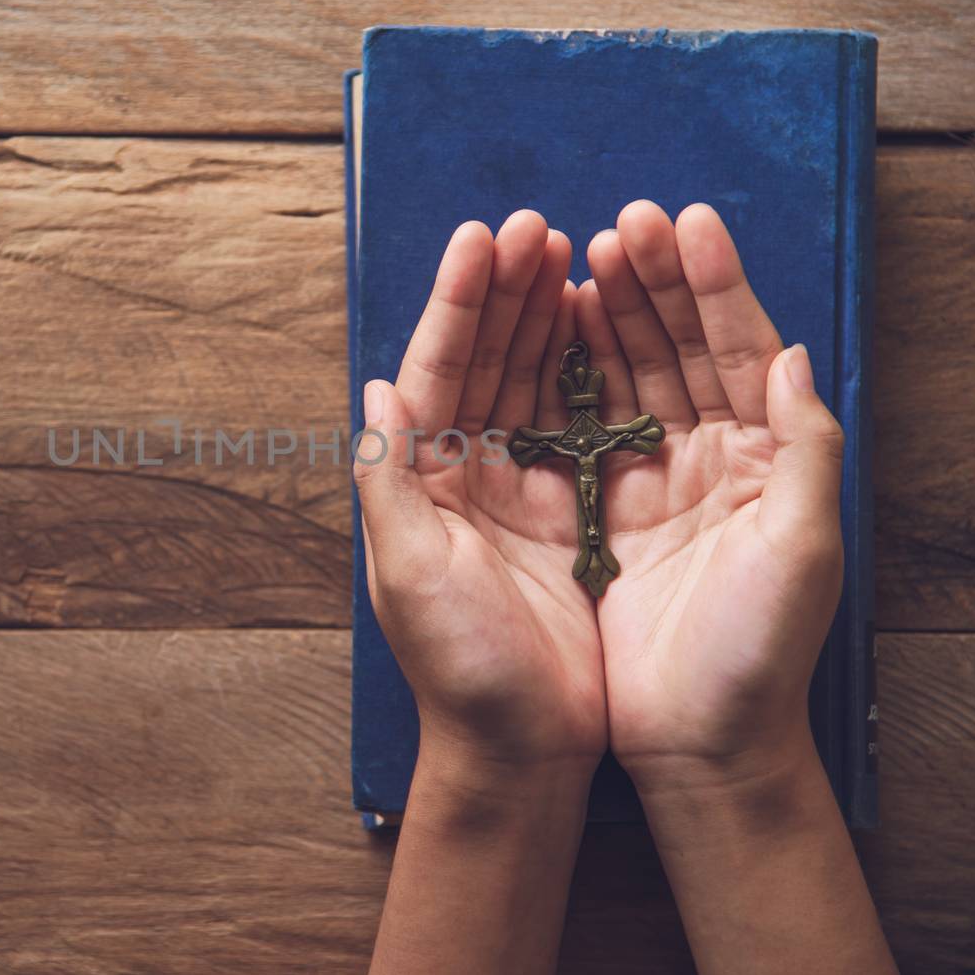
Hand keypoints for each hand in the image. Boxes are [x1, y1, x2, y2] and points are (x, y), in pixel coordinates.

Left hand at [353, 210, 604, 770]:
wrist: (524, 747)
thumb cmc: (460, 670)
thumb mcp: (411, 576)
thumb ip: (389, 483)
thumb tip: (371, 390)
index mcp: (421, 481)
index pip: (434, 370)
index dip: (459, 304)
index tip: (484, 237)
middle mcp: (463, 473)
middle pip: (483, 360)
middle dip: (506, 291)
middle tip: (539, 226)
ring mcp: (519, 488)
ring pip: (529, 379)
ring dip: (544, 315)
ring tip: (573, 251)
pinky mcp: (572, 511)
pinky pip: (577, 421)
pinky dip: (587, 370)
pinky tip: (603, 324)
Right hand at [576, 201, 892, 974]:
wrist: (695, 741)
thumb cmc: (758, 654)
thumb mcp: (802, 552)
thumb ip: (806, 451)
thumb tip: (797, 356)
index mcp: (764, 460)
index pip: (742, 349)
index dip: (716, 284)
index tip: (688, 221)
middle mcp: (711, 458)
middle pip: (683, 347)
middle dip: (657, 281)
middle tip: (623, 222)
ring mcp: (653, 480)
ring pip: (631, 374)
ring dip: (611, 311)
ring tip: (582, 253)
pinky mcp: (602, 510)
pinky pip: (583, 422)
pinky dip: (571, 372)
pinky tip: (555, 329)